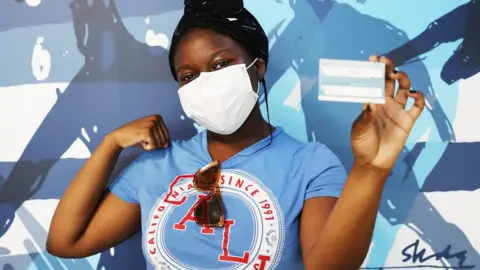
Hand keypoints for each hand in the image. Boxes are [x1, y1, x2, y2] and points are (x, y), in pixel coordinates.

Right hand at [109, 115, 169, 150]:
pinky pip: (154, 146)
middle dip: (155, 143)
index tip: (147, 136)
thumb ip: (160, 138)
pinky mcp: (147, 132)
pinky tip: (140, 141)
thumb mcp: (151, 134)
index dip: (158, 140)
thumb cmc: (135, 136)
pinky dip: (147, 147)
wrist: (120, 136)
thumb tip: (167, 145)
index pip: (167, 135)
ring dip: (150, 146)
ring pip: (160, 143)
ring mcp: (151, 124)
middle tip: (143, 138)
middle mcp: (155, 118)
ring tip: (141, 139)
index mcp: (157, 117)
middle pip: (165, 139)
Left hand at [350, 55, 424, 170]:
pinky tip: (414, 93)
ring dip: (402, 78)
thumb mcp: (359, 130)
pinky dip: (419, 97)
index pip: (373, 82)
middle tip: (385, 62)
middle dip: (388, 69)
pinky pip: (417, 106)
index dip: (374, 70)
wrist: (373, 162)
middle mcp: (385, 103)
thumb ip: (365, 117)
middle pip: (389, 81)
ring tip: (396, 75)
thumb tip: (371, 103)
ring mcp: (397, 111)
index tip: (373, 58)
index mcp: (371, 102)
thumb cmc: (362, 144)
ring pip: (404, 88)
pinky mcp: (408, 120)